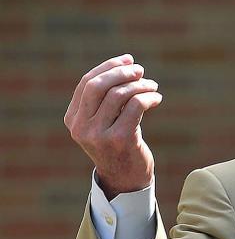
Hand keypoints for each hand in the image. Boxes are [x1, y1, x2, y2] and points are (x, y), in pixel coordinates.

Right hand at [64, 54, 162, 199]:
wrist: (126, 179)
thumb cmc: (119, 144)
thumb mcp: (105, 121)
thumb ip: (107, 98)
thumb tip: (127, 63)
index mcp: (72, 119)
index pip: (87, 83)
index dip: (108, 67)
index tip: (128, 60)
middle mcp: (81, 127)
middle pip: (98, 85)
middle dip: (122, 72)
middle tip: (141, 71)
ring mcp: (99, 134)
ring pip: (119, 94)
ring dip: (140, 85)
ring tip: (152, 86)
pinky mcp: (120, 139)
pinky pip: (136, 106)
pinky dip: (149, 97)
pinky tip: (157, 98)